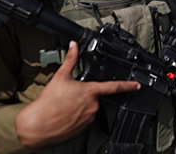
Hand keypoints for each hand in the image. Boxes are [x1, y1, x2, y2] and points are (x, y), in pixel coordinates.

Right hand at [15, 41, 140, 148]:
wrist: (37, 125)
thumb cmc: (48, 103)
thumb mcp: (61, 76)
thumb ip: (71, 59)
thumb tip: (74, 45)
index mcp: (90, 91)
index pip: (114, 86)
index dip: (128, 85)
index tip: (137, 85)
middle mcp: (93, 106)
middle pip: (95, 97)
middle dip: (85, 95)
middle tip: (70, 95)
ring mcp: (89, 118)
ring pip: (89, 108)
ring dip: (80, 106)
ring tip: (65, 105)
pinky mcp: (83, 129)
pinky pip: (84, 119)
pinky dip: (76, 116)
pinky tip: (65, 114)